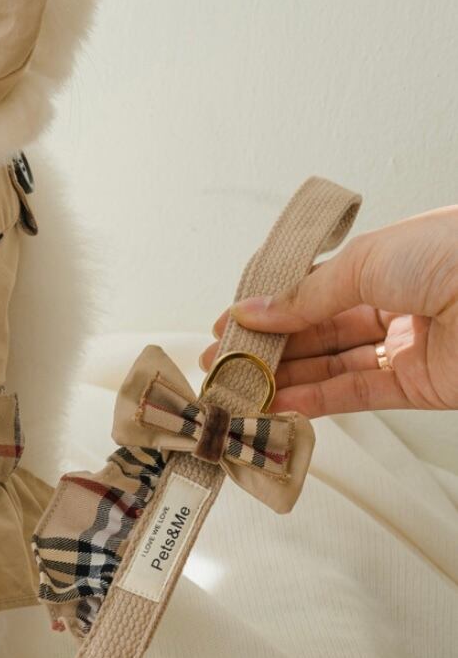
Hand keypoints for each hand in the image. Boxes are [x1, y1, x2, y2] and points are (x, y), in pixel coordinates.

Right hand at [201, 206, 457, 415]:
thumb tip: (253, 311)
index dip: (270, 306)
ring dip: (283, 377)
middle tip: (223, 363)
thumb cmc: (455, 254)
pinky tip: (278, 403)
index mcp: (387, 261)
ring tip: (238, 387)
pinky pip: (357, 394)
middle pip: (317, 329)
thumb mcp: (367, 260)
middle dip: (268, 345)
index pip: (314, 288)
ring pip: (332, 364)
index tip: (229, 323)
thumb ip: (306, 295)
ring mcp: (407, 346)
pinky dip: (315, 400)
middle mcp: (396, 302)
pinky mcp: (421, 387)